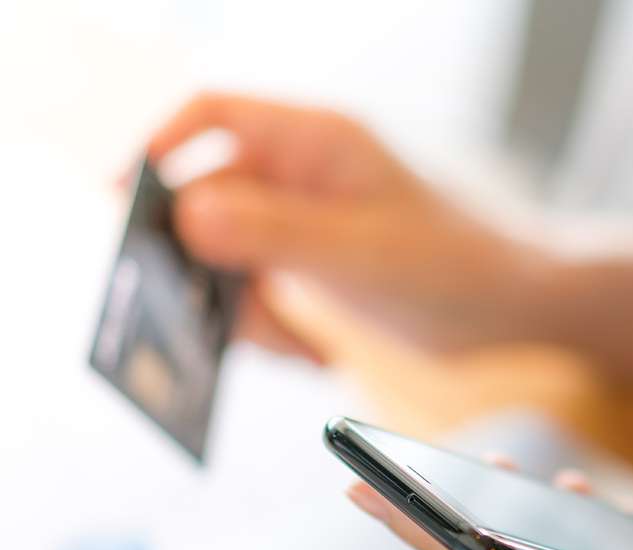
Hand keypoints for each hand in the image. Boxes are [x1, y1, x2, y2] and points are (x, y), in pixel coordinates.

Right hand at [146, 93, 547, 360]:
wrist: (512, 308)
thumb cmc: (457, 262)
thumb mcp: (363, 251)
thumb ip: (277, 233)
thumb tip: (186, 215)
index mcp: (316, 140)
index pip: (213, 115)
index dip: (157, 145)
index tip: (120, 198)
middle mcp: (300, 173)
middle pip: (206, 194)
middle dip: (197, 256)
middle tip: (189, 306)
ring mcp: (302, 220)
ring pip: (225, 253)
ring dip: (236, 303)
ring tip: (286, 344)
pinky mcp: (311, 265)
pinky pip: (255, 289)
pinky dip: (265, 325)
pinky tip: (306, 352)